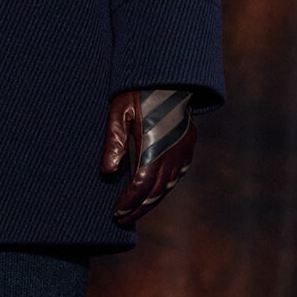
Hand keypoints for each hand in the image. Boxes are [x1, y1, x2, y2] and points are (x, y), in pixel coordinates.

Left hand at [101, 88, 195, 226]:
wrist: (169, 77)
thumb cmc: (138, 93)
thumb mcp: (119, 112)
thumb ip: (113, 142)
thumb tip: (108, 172)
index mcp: (153, 144)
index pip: (141, 184)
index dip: (129, 202)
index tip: (117, 213)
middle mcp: (172, 151)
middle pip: (155, 190)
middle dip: (138, 207)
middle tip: (122, 218)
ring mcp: (183, 150)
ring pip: (167, 185)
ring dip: (151, 200)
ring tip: (134, 209)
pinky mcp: (188, 146)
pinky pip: (177, 174)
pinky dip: (163, 187)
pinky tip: (152, 192)